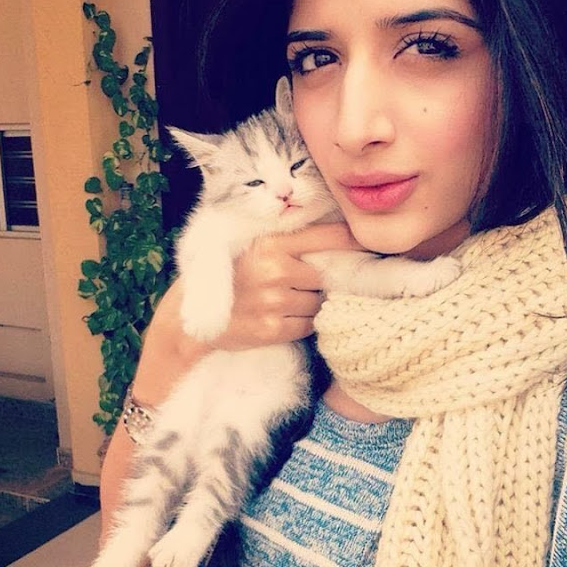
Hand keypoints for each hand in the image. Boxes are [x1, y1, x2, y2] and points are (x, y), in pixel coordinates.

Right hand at [213, 221, 361, 349]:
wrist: (193, 317)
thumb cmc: (230, 278)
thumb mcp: (253, 249)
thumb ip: (289, 243)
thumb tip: (338, 242)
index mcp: (272, 244)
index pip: (328, 238)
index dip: (354, 241)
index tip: (372, 243)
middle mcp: (276, 271)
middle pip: (326, 276)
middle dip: (321, 281)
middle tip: (304, 282)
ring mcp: (275, 302)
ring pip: (319, 303)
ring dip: (312, 303)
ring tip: (285, 300)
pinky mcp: (274, 329)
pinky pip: (308, 325)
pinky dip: (302, 322)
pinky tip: (281, 316)